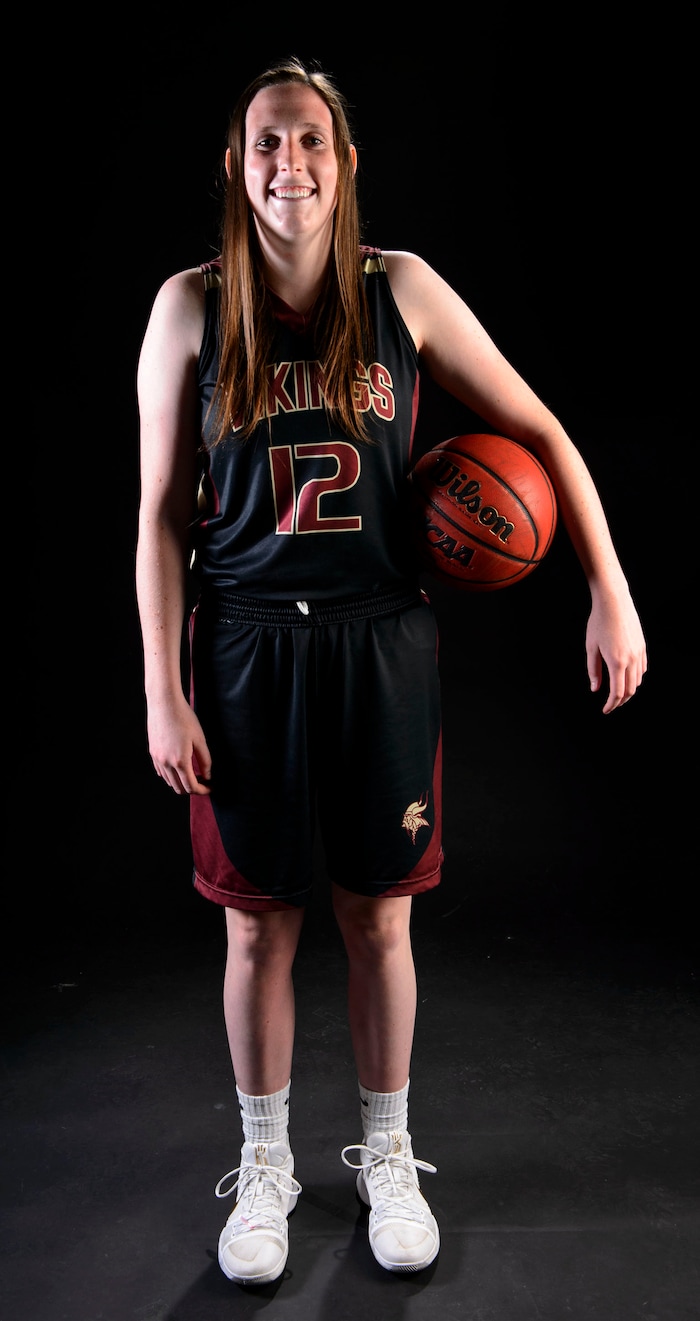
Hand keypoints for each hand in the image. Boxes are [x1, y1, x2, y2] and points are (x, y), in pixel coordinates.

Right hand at [147, 695, 212, 793]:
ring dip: (181, 783)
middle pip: (179, 788)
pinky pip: (161, 772)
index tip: (210, 787)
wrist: (164, 703)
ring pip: (169, 781)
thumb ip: (205, 760)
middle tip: (203, 782)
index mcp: (180, 761)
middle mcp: (166, 763)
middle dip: (192, 789)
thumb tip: (207, 775)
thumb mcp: (200, 739)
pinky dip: (171, 776)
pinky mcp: (152, 752)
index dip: (202, 790)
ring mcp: (157, 759)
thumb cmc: (184, 718)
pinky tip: (179, 768)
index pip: (191, 786)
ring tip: (192, 774)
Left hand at [586, 586, 647, 713]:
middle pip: (630, 690)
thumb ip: (594, 670)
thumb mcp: (591, 648)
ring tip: (618, 693)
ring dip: (629, 690)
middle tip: (611, 705)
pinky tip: (627, 677)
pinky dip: (636, 678)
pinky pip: (642, 668)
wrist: (614, 602)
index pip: (617, 693)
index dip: (612, 704)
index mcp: (616, 662)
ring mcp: (639, 653)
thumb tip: (596, 688)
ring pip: (638, 680)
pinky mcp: (642, 646)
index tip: (605, 710)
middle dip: (620, 701)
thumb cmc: (599, 623)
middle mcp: (631, 660)